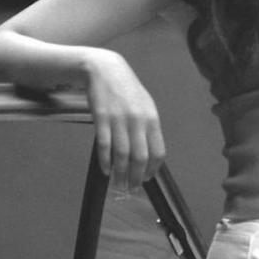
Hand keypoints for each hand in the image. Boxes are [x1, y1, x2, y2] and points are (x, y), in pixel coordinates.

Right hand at [83, 49, 166, 187]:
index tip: (147, 179)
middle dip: (136, 177)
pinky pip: (104, 145)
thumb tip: (150, 154)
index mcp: (151, 119)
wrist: (105, 69)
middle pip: (140, 157)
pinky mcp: (101, 118)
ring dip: (120, 173)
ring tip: (118, 184)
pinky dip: (105, 161)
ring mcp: (119, 119)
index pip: (157, 151)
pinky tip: (106, 170)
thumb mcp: (145, 105)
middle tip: (132, 189)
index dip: (152, 169)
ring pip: (122, 154)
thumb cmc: (126, 90)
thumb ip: (148, 128)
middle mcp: (137, 120)